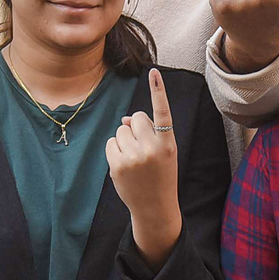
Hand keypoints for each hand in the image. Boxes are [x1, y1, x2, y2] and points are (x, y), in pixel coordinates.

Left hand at [107, 69, 181, 267]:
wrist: (154, 206)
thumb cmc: (160, 175)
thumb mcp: (163, 153)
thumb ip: (148, 132)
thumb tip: (125, 120)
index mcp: (167, 143)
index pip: (162, 112)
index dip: (158, 91)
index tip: (154, 72)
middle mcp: (151, 148)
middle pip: (136, 118)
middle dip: (136, 128)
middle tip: (143, 148)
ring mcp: (133, 157)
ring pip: (121, 130)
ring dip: (125, 140)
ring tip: (134, 159)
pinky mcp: (117, 165)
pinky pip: (111, 143)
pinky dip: (115, 150)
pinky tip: (124, 164)